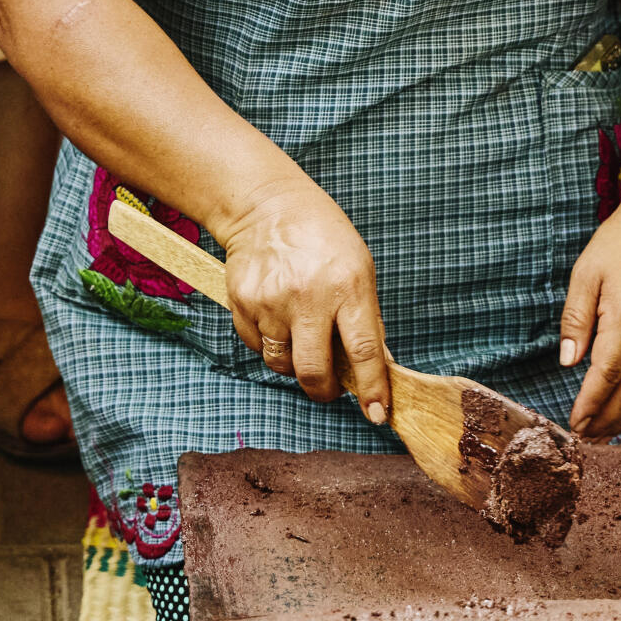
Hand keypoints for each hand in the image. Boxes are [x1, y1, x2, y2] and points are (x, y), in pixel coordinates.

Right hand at [219, 180, 393, 420]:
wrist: (267, 206)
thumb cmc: (322, 238)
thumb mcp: (360, 268)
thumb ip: (366, 318)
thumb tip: (374, 369)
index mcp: (348, 286)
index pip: (364, 351)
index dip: (371, 389)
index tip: (377, 414)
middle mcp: (308, 296)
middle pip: (313, 372)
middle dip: (323, 391)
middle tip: (328, 388)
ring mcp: (271, 301)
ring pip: (281, 364)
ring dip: (293, 363)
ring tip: (299, 334)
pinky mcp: (243, 303)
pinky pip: (256, 347)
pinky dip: (268, 344)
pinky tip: (276, 316)